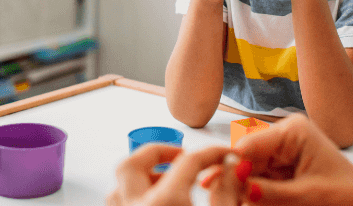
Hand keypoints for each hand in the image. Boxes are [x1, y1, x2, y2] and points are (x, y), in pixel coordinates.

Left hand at [107, 144, 241, 205]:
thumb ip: (229, 193)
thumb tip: (235, 167)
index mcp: (164, 204)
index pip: (188, 162)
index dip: (211, 153)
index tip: (224, 154)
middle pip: (132, 164)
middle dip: (156, 153)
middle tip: (180, 155)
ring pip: (118, 188)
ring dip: (141, 177)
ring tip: (166, 181)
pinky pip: (120, 205)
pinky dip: (134, 198)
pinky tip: (157, 204)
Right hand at [233, 115, 352, 205]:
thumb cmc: (348, 198)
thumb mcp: (306, 197)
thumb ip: (270, 193)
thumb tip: (237, 186)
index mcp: (293, 131)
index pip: (248, 146)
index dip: (231, 168)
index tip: (214, 187)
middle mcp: (284, 136)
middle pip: (244, 160)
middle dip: (238, 182)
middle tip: (227, 201)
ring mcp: (282, 152)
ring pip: (248, 173)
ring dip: (246, 192)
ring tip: (242, 202)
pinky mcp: (282, 168)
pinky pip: (259, 182)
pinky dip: (257, 196)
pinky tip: (257, 202)